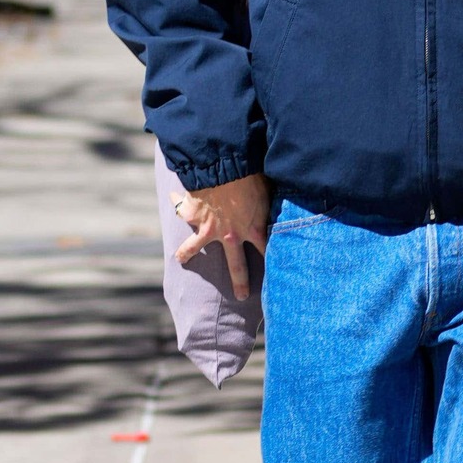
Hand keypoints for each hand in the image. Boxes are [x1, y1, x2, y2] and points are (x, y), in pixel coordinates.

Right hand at [172, 173, 269, 299]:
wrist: (225, 167)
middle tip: (241, 296)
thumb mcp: (269, 191)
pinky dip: (175, 200)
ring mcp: (208, 228)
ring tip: (181, 259)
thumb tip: (290, 197)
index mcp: (254, 229)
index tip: (278, 280)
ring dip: (187, 253)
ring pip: (195, 247)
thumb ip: (273, 202)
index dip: (274, 265)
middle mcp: (231, 234)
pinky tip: (172, 196)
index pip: (268, 252)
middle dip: (240, 282)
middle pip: (237, 265)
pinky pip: (180, 209)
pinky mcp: (193, 214)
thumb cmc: (253, 175)